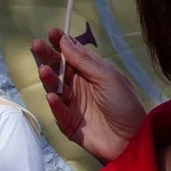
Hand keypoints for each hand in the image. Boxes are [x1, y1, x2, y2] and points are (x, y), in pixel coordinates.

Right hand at [31, 27, 145, 164]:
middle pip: (58, 68)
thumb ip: (85, 61)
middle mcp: (79, 86)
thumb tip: (64, 41)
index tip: (52, 32)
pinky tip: (52, 96)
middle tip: (36, 45)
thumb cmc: (125, 104)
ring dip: (49, 78)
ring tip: (45, 70)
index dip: (60, 42)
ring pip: (55, 88)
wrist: (133, 138)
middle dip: (47, 56)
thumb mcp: (109, 77)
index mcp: (91, 72)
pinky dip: (55, 104)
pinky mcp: (69, 123)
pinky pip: (58, 111)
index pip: (71, 54)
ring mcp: (73, 104)